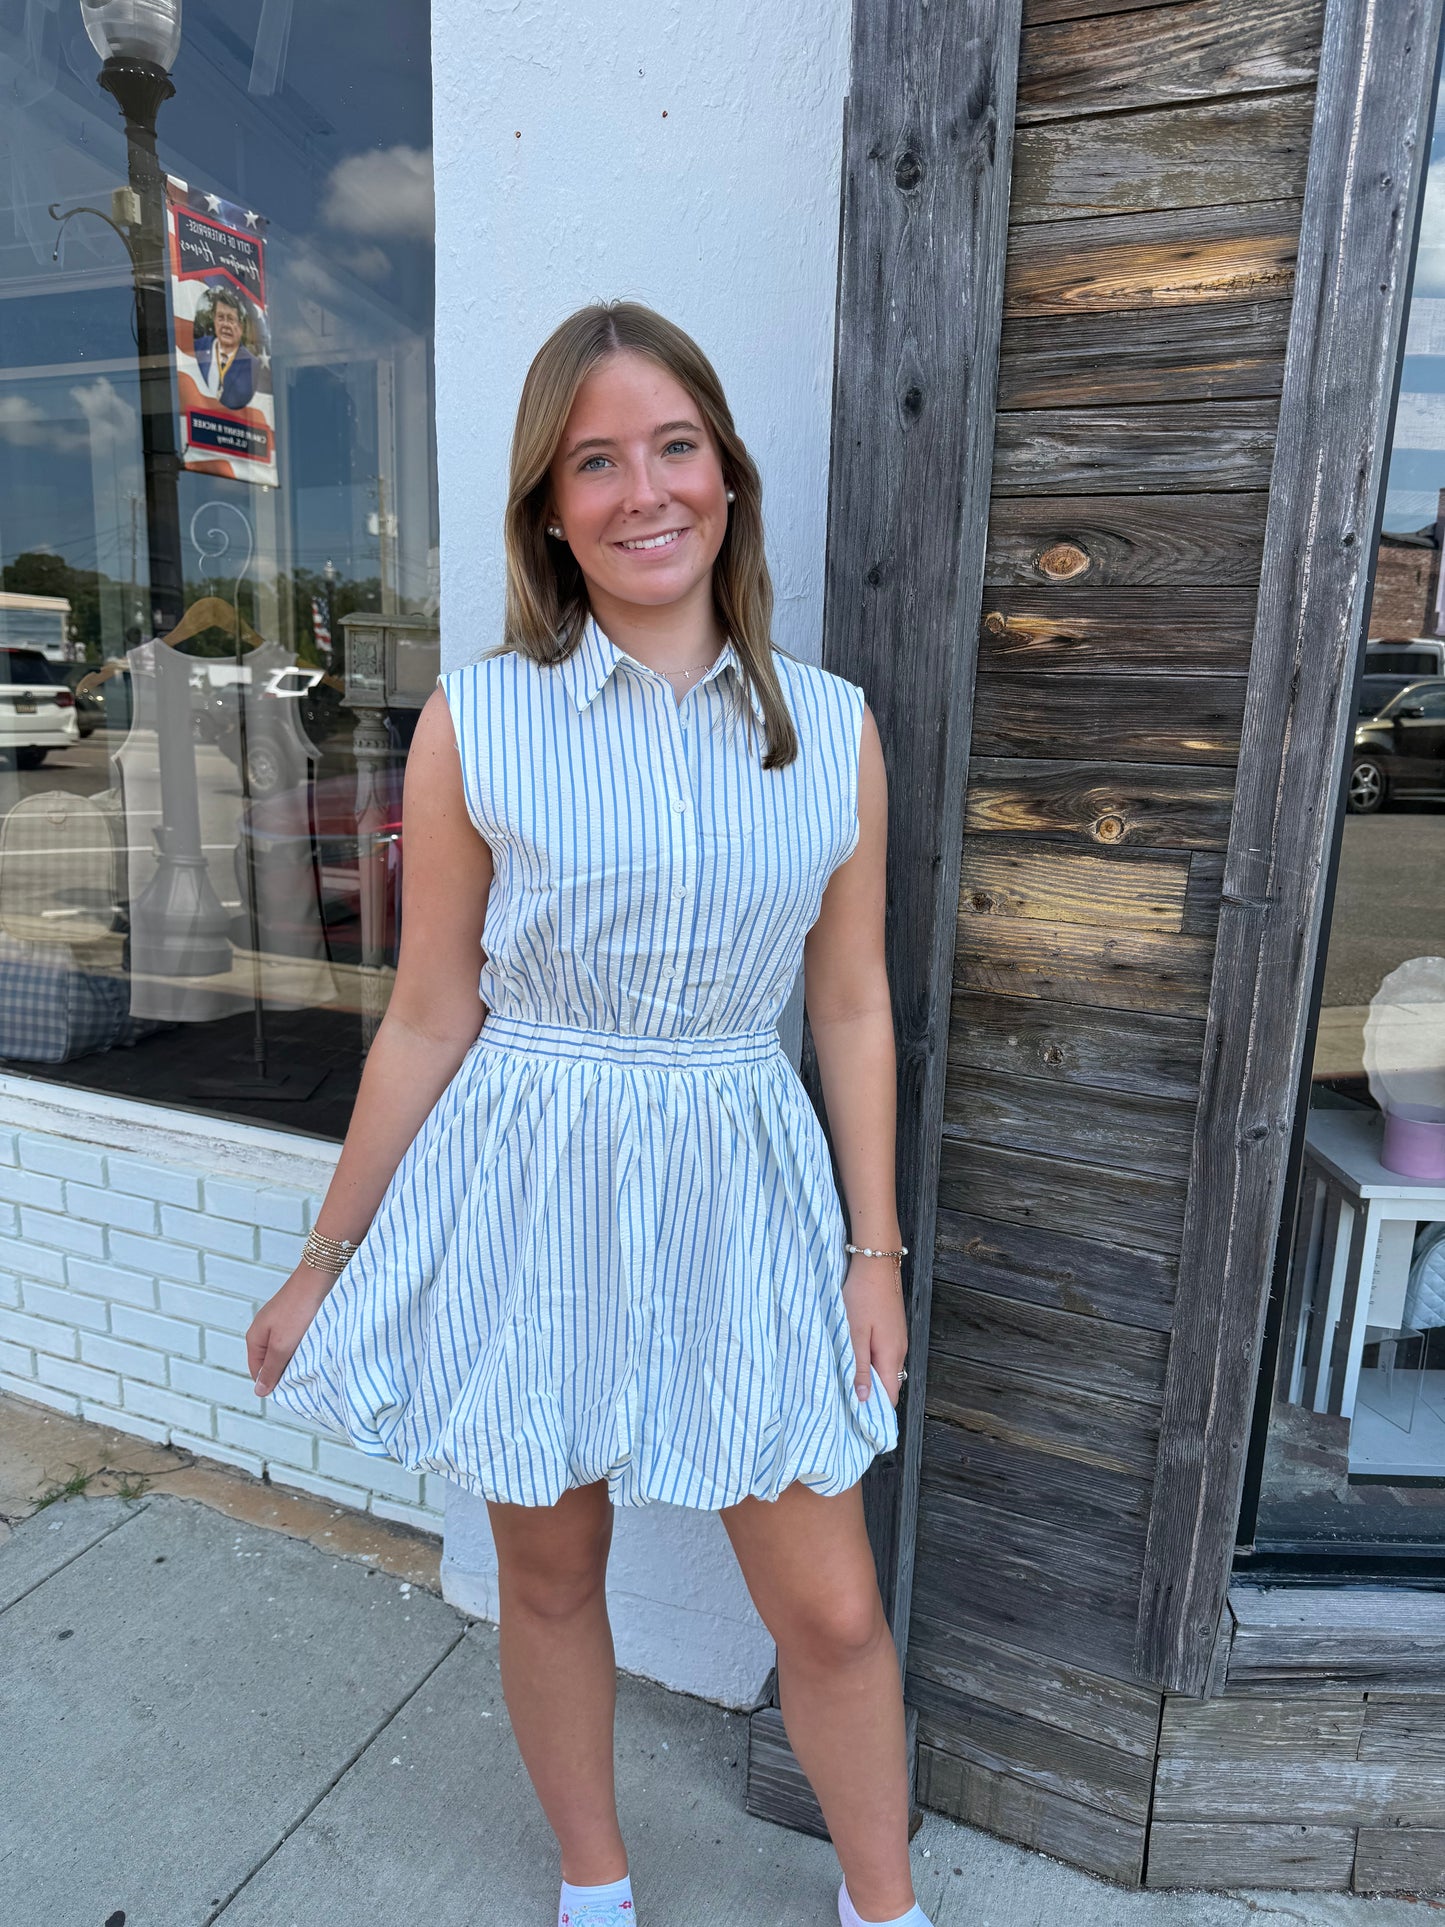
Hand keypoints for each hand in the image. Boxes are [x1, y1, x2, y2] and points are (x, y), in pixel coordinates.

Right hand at [246, 1267, 333, 1397]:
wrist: (318, 1278)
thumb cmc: (298, 1310)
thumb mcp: (283, 1345)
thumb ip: (271, 1369)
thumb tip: (259, 1391)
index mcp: (255, 1338)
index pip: (258, 1372)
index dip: (272, 1382)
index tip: (291, 1387)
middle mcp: (264, 1330)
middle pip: (271, 1361)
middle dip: (285, 1369)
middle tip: (302, 1373)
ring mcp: (279, 1323)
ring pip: (285, 1350)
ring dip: (296, 1357)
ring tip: (310, 1358)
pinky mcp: (294, 1317)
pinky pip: (295, 1339)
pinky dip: (303, 1345)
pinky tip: (314, 1345)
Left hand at [841, 1254, 907, 1407]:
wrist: (876, 1262)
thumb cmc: (862, 1296)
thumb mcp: (855, 1333)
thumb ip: (860, 1366)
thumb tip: (863, 1398)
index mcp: (891, 1355)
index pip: (891, 1396)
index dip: (875, 1410)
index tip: (856, 1418)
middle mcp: (899, 1350)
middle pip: (888, 1384)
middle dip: (870, 1396)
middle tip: (844, 1402)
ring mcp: (898, 1339)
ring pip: (885, 1369)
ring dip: (869, 1377)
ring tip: (846, 1382)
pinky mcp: (892, 1329)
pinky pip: (884, 1355)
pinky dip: (871, 1362)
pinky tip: (855, 1358)